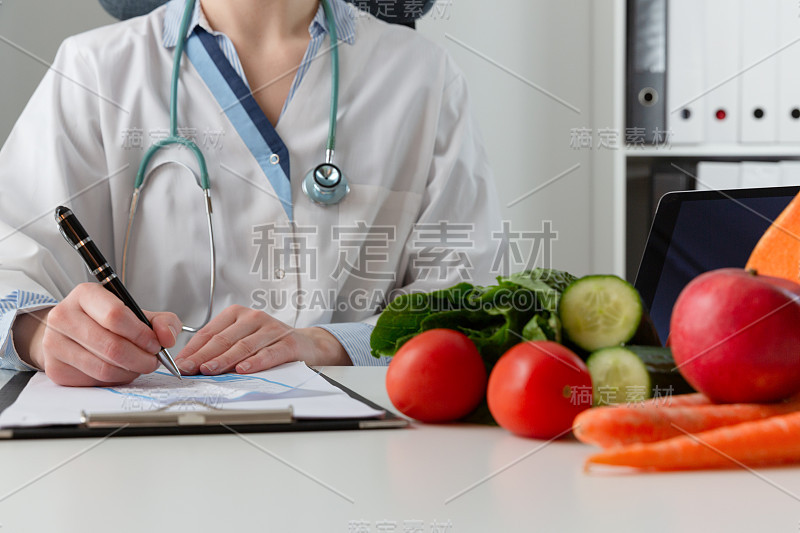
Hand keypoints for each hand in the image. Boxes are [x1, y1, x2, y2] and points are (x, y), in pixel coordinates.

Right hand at [13, 283, 181, 386]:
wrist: (71, 332)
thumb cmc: (107, 321)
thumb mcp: (137, 312)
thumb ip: (162, 321)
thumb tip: (167, 337)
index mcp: (85, 295)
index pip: (116, 316)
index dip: (142, 334)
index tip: (155, 344)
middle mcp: (64, 316)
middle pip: (112, 346)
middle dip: (141, 358)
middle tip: (153, 360)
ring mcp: (54, 344)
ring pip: (104, 368)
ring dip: (131, 372)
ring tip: (139, 365)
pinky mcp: (55, 369)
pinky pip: (94, 381)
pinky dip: (115, 380)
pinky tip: (120, 370)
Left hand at [173, 304, 350, 374]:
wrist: (306, 344)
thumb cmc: (268, 342)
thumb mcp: (241, 339)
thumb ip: (219, 349)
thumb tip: (192, 364)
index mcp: (237, 314)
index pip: (210, 332)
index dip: (193, 348)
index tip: (180, 363)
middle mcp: (254, 318)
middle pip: (224, 339)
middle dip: (203, 355)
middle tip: (189, 368)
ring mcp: (272, 329)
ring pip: (244, 346)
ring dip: (224, 360)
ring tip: (209, 370)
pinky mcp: (288, 343)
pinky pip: (269, 353)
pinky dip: (256, 362)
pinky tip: (243, 369)